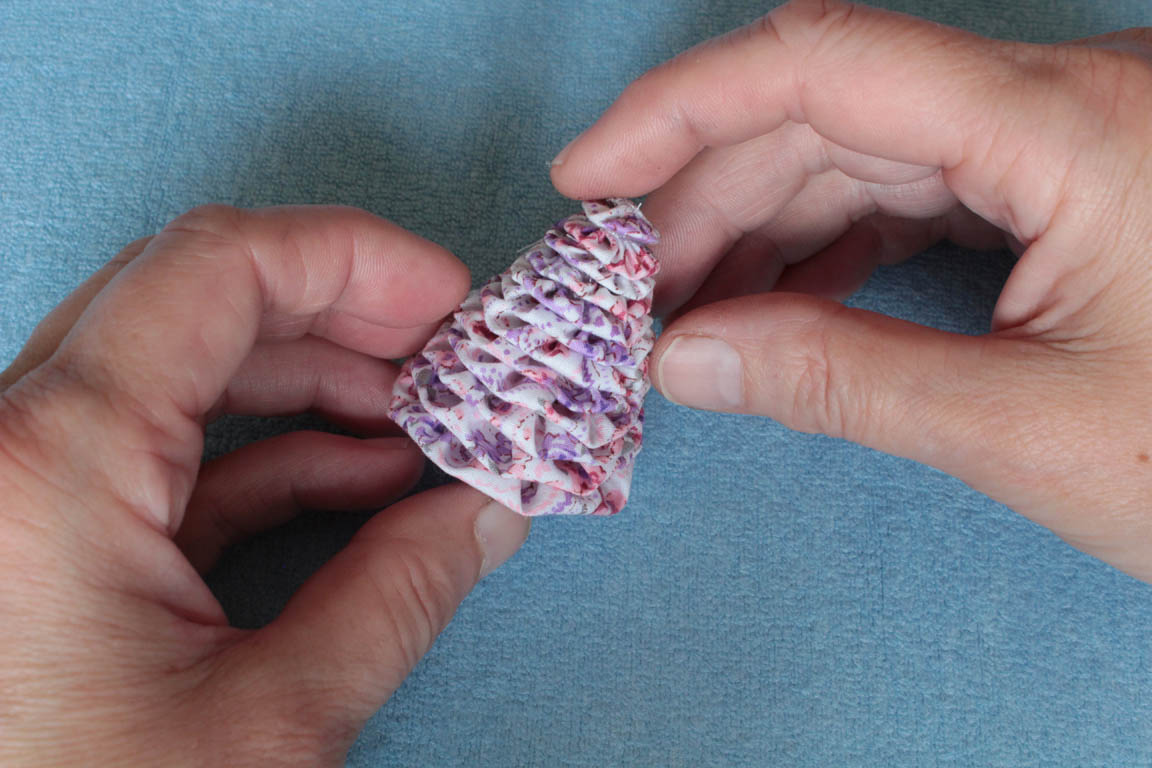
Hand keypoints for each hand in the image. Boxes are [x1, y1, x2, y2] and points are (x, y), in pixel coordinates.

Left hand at [0, 205, 529, 765]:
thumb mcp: (270, 727)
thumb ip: (398, 595)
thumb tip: (493, 512)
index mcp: (53, 464)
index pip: (218, 269)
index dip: (354, 257)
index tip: (449, 293)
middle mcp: (9, 446)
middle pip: (200, 301)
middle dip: (345, 317)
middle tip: (452, 355)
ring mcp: (18, 488)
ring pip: (183, 372)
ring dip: (316, 386)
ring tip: (428, 426)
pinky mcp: (40, 536)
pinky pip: (167, 454)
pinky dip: (271, 455)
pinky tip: (367, 481)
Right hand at [551, 1, 1151, 579]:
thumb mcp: (1031, 430)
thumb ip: (844, 382)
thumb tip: (685, 360)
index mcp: (1071, 127)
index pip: (825, 62)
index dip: (680, 108)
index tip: (588, 181)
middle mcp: (1063, 102)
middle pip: (827, 107)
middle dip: (706, 196)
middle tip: (625, 292)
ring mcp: (1064, 136)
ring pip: (862, 144)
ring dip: (758, 221)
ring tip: (684, 310)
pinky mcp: (1064, 181)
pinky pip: (914, 183)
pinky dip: (829, 239)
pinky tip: (776, 298)